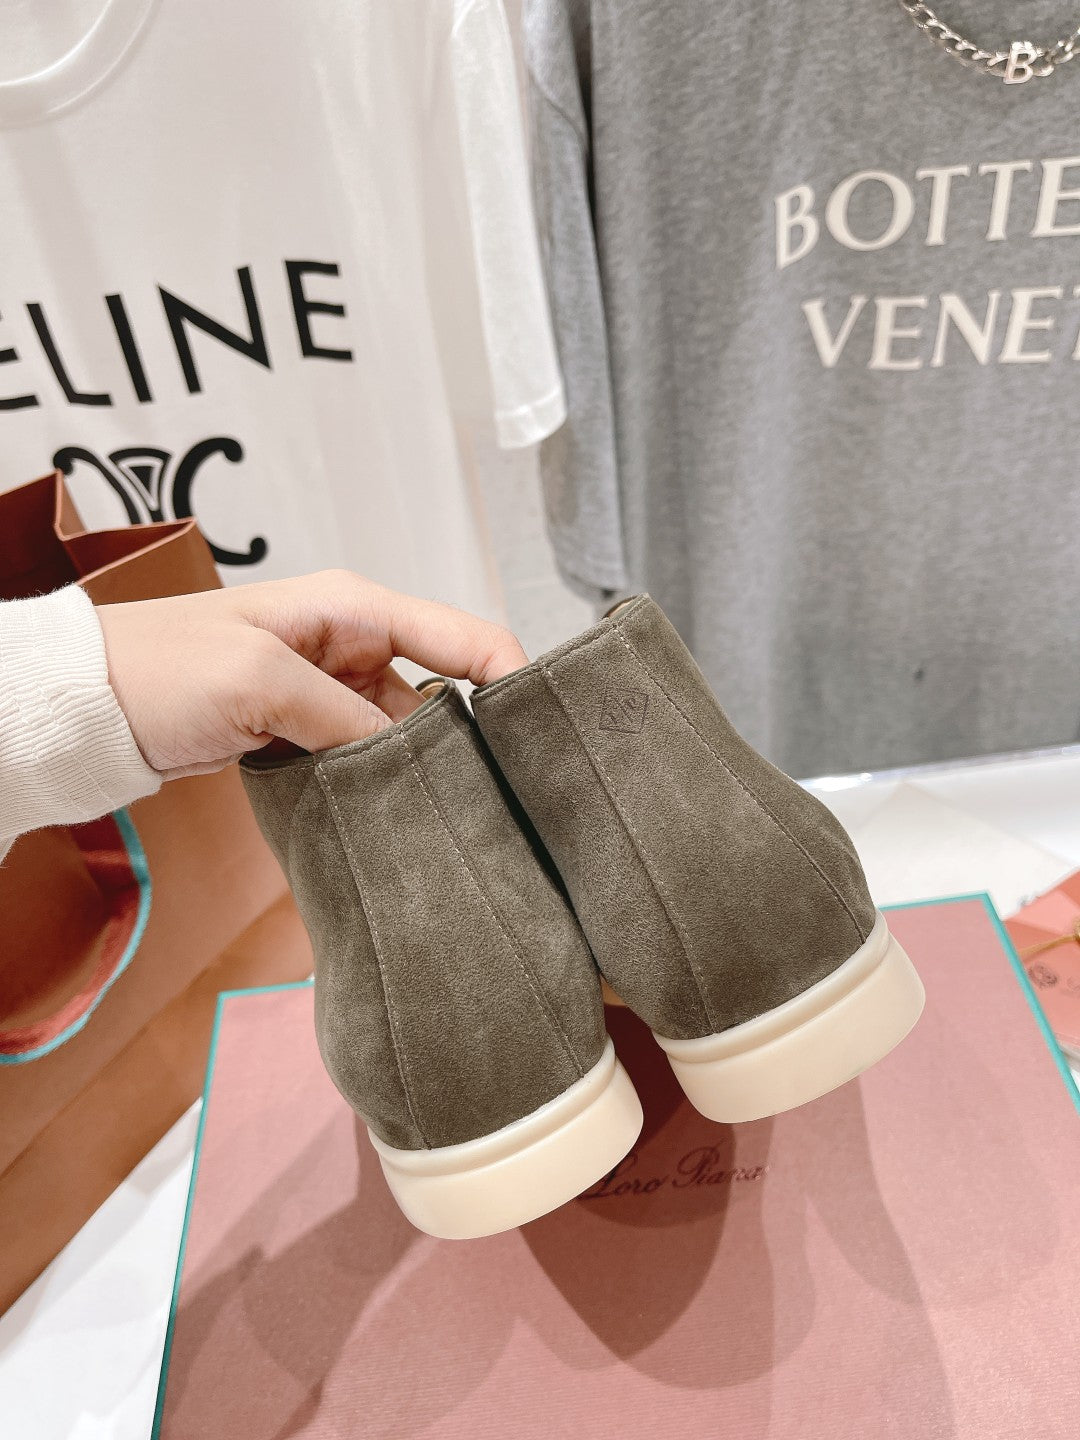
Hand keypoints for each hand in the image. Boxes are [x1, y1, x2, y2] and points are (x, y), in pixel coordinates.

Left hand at [96, 570, 527, 777]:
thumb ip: (348, 720)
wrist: (88, 706)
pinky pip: (364, 757)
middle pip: (444, 689)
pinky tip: (399, 815)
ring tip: (456, 814)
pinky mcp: (306, 730)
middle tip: (504, 792)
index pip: (461, 634)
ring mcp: (329, 689)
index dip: (510, 676)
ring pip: (406, 732)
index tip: (543, 732)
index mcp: (353, 608)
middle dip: (471, 737)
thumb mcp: (261, 684)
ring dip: (422, 769)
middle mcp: (352, 643)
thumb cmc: (162, 668)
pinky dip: (381, 784)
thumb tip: (414, 761)